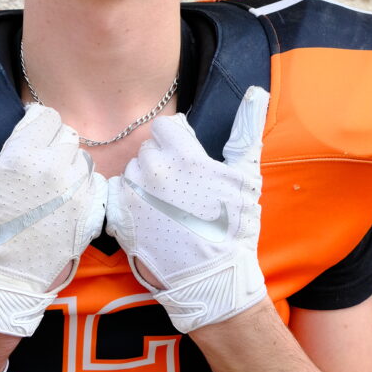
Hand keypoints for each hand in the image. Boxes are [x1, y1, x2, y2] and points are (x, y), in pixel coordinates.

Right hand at [0, 91, 106, 336]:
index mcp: (23, 157)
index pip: (47, 116)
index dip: (34, 125)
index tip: (24, 139)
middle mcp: (55, 171)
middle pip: (67, 136)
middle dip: (51, 144)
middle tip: (33, 164)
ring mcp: (76, 195)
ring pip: (83, 160)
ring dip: (67, 166)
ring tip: (46, 186)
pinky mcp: (90, 217)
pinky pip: (96, 186)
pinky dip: (83, 189)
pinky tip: (62, 203)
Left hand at [106, 86, 268, 331]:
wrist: (213, 280)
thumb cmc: (234, 229)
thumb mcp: (246, 177)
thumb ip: (246, 130)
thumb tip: (256, 91)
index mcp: (183, 157)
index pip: (164, 128)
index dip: (176, 144)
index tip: (187, 163)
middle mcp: (153, 172)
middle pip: (147, 151)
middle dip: (161, 164)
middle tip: (181, 191)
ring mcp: (132, 196)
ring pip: (131, 173)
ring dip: (144, 184)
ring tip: (166, 208)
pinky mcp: (118, 219)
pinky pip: (115, 196)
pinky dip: (128, 203)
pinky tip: (148, 218)